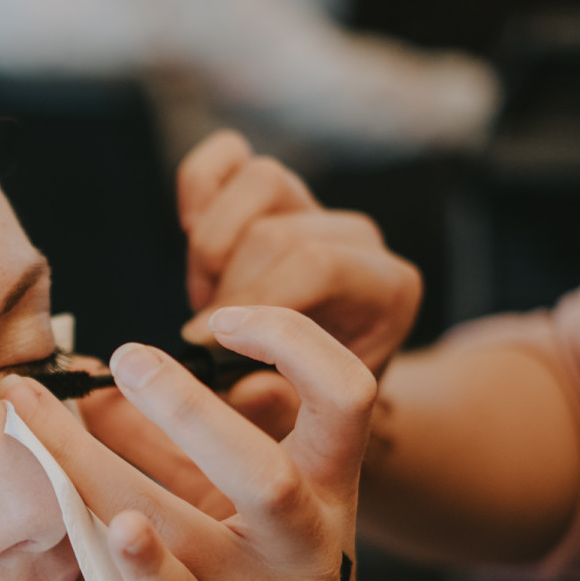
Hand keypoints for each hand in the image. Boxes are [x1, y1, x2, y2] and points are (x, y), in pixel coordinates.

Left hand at [5, 306, 385, 580]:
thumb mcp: (245, 513)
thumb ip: (175, 453)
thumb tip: (90, 394)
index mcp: (330, 490)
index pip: (346, 394)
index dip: (292, 342)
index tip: (220, 318)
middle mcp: (310, 546)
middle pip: (266, 471)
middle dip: (191, 410)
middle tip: (125, 357)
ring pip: (199, 533)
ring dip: (120, 472)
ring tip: (56, 421)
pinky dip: (147, 570)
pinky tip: (110, 531)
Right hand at [176, 131, 421, 437]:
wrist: (313, 384)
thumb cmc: (309, 405)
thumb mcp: (302, 423)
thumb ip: (276, 410)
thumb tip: (243, 389)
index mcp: (388, 291)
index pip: (317, 265)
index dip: (251, 299)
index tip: (199, 341)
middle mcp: (361, 239)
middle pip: (278, 233)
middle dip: (227, 289)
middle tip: (203, 336)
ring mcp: (316, 206)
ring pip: (261, 181)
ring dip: (212, 246)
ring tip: (206, 297)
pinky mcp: (273, 190)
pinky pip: (228, 157)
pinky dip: (198, 188)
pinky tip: (190, 231)